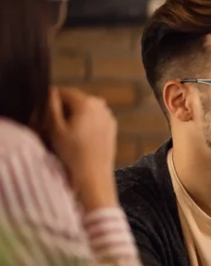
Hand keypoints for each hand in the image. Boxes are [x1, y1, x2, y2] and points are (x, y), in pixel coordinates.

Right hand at [45, 87, 117, 210]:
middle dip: (63, 109)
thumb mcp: (55, 128)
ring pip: (84, 109)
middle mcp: (101, 105)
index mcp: (87, 102)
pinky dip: (84, 123)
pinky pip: (94, 119)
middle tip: (52, 125)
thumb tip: (50, 91)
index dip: (50, 101)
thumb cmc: (72, 153)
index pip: (63, 92)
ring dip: (73, 116)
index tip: (43, 115)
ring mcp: (108, 116)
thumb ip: (51, 105)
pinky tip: (78, 138)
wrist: (93, 175)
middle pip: (75, 100)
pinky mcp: (111, 127)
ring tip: (64, 133)